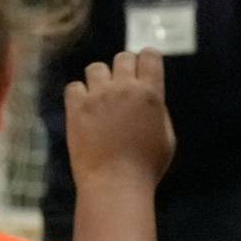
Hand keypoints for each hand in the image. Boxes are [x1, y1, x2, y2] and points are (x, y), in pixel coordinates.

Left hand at [66, 50, 175, 191]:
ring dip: (100, 80)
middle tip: (123, 91)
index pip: (150, 55)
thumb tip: (148, 94)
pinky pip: (74, 86)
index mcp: (150, 94)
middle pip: (123, 57)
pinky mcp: (77, 107)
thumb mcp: (166, 138)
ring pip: (96, 67)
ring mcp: (98, 96)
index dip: (147, 60)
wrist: (115, 185)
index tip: (143, 72)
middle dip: (124, 70)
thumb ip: (158, 111)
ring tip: (102, 100)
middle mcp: (124, 88)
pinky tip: (84, 111)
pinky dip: (79, 96)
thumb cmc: (145, 167)